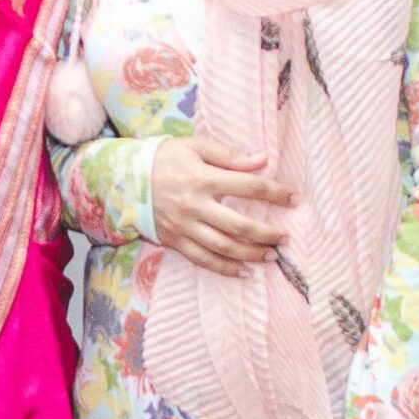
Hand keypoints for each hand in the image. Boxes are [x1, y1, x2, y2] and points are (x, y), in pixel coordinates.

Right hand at [151, 137, 291, 276]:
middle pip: (240, 225)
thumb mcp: (194, 146)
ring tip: (271, 256)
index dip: (275, 193)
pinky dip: (225, 269)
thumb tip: (262, 160)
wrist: (124, 178)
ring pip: (224, 247)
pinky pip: (203, 260)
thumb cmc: (164, 159)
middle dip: (267, 233)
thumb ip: (229, 154)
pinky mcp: (175, 241)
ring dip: (251, 254)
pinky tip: (244, 272)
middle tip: (285, 236)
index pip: (249, 186)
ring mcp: (185, 226)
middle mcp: (195, 205)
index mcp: (203, 178)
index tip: (294, 198)